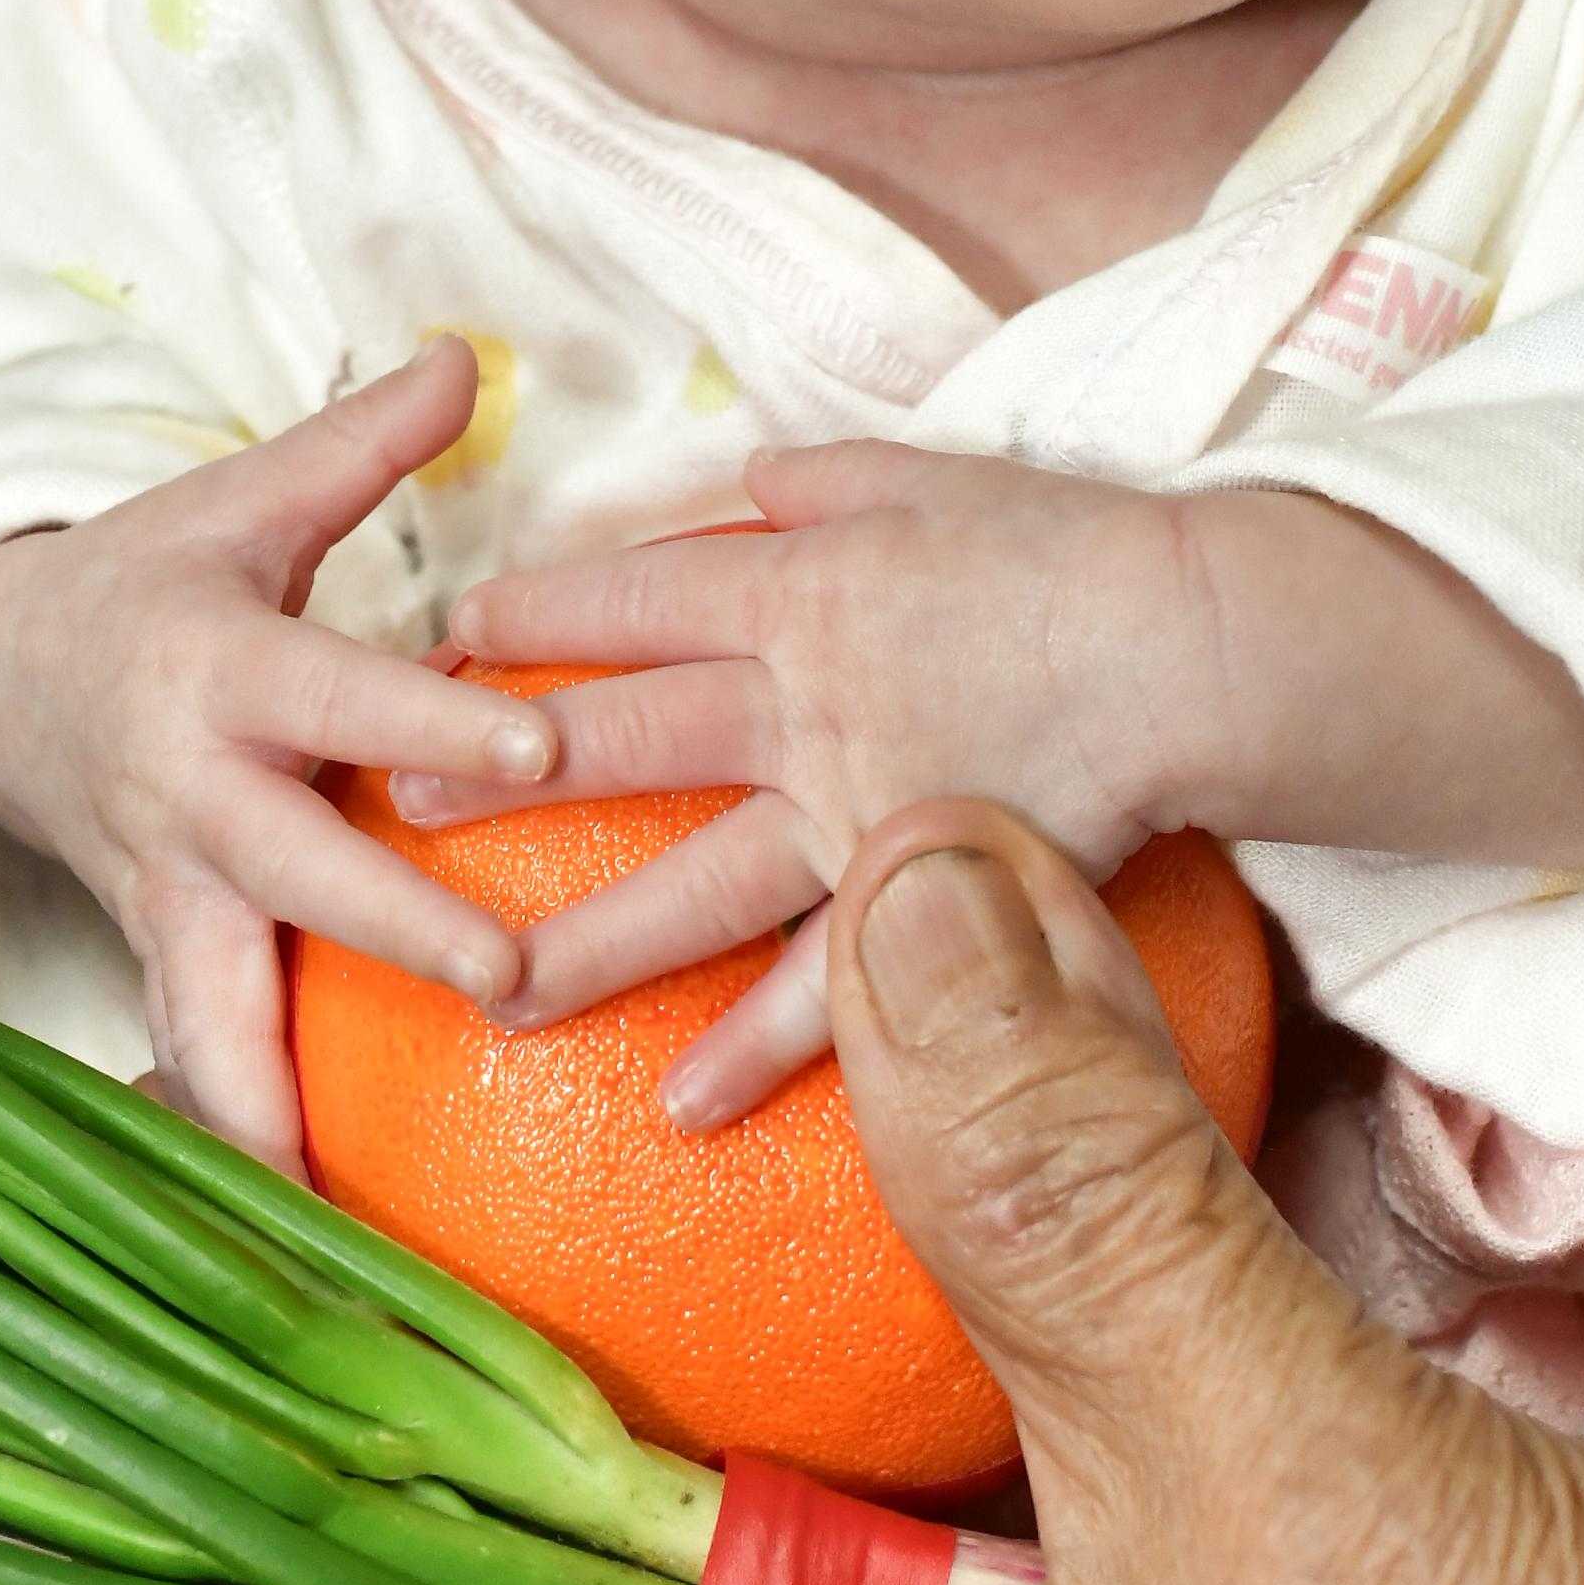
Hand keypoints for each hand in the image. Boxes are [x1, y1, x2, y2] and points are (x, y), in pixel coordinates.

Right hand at [0, 340, 563, 1161]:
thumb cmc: (161, 580)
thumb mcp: (243, 500)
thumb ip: (360, 443)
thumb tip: (463, 353)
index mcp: (219, 672)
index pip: (341, 696)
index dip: (430, 720)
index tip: (533, 746)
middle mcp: (188, 799)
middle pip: (296, 876)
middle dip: (396, 931)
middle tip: (511, 977)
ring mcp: (164, 897)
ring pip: (215, 1013)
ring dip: (282, 1104)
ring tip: (359, 1206)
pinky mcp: (157, 960)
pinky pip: (200, 1066)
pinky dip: (243, 1151)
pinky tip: (318, 1245)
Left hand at [450, 452, 1215, 1124]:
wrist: (1185, 639)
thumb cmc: (1067, 545)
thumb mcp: (929, 474)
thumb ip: (821, 480)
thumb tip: (744, 475)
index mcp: (794, 583)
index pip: (631, 595)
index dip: (534, 612)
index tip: (449, 632)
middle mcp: (799, 701)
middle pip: (621, 737)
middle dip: (501, 772)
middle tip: (398, 805)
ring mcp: (852, 811)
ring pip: (691, 884)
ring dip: (586, 944)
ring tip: (489, 993)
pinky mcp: (919, 895)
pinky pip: (823, 990)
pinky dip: (753, 1053)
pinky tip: (677, 1109)